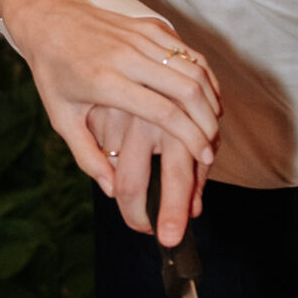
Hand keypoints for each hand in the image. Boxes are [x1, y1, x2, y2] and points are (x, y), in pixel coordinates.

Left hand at [0, 0, 220, 193]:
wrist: (48, 19)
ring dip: (210, 99)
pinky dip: (204, 75)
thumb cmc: (53, 73)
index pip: (162, 112)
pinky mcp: (150, 25)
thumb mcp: (62, 119)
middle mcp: (127, 57)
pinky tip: (206, 96)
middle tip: (213, 145)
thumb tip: (113, 191)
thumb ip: (87, 157)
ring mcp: (141, 37)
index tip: (205, 157)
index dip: (190, 136)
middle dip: (207, 122)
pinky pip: (187, 52)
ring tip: (213, 125)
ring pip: (192, 68)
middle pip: (186, 90)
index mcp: (106, 82)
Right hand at [87, 107, 208, 243]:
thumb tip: (194, 212)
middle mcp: (146, 124)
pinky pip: (103, 154)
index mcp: (178, 128)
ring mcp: (119, 119)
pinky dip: (114, 166)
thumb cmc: (181, 103)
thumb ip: (194, 172)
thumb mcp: (196, 134)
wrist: (147, 59)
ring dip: (125, 191)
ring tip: (141, 193)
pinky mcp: (100, 115)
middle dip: (136, 216)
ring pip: (112, 170)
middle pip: (130, 185)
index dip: (170, 216)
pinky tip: (124, 162)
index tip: (167, 239)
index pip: (175, 182)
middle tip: (146, 228)